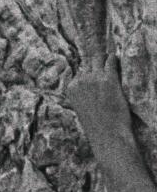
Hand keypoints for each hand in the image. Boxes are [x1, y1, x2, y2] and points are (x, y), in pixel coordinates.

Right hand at [64, 53, 156, 191]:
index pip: (82, 71)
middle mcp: (79, 81)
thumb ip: (85, 93)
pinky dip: (116, 59)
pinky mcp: (108, 79)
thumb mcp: (84, 108)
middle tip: (106, 54)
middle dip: (98, 61)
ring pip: (100, 59)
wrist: (108, 137)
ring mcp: (93, 79)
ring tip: (114, 58)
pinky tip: (119, 58)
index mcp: (70, 88)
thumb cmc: (99, 126)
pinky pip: (112, 60)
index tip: (99, 70)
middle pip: (90, 62)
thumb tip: (94, 85)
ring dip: (108, 60)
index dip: (92, 71)